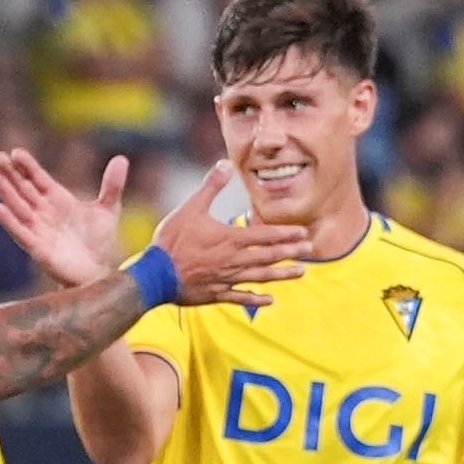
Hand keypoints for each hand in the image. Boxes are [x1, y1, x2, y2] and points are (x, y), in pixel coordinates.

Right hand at [0, 147, 125, 287]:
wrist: (98, 271)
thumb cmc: (99, 242)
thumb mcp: (108, 209)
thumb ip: (112, 185)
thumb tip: (121, 159)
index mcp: (58, 200)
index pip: (38, 179)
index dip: (27, 166)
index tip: (15, 152)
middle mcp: (44, 213)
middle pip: (23, 189)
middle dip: (10, 174)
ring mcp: (38, 230)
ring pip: (17, 206)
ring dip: (4, 191)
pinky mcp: (38, 249)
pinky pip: (20, 233)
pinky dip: (9, 221)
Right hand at [150, 160, 309, 306]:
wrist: (153, 275)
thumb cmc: (171, 241)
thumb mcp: (190, 208)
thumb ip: (210, 187)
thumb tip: (225, 163)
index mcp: (230, 239)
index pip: (265, 235)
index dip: (286, 233)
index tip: (303, 232)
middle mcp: (233, 260)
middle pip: (269, 256)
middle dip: (291, 252)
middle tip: (310, 249)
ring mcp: (226, 279)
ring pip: (261, 276)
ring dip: (282, 274)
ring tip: (302, 272)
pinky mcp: (216, 293)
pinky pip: (241, 297)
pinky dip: (257, 299)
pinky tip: (270, 300)